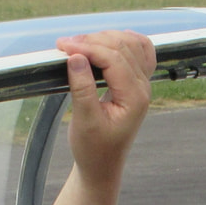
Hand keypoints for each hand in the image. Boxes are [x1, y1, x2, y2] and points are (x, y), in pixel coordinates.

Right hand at [56, 30, 155, 184]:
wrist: (101, 166)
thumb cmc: (94, 149)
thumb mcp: (84, 121)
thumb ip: (82, 89)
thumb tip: (75, 57)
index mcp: (135, 99)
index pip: (114, 59)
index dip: (87, 47)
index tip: (62, 47)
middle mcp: (142, 89)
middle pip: (122, 46)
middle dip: (92, 41)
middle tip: (64, 46)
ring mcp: (141, 85)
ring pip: (129, 44)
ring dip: (102, 38)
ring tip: (77, 46)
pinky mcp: (134, 83)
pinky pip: (136, 52)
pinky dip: (120, 41)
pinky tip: (105, 41)